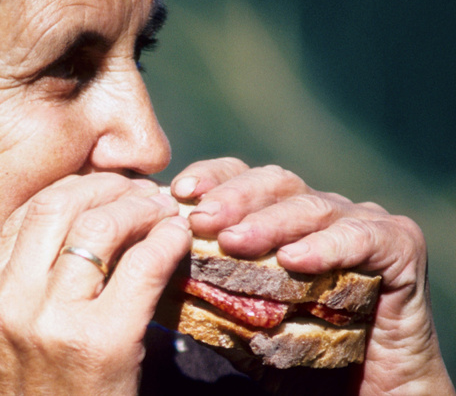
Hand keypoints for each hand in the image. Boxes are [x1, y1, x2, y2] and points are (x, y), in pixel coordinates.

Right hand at [0, 173, 190, 394]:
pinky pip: (140, 265)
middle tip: (133, 188)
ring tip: (159, 209)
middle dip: (100, 186)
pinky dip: (164, 241)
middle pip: (54, 207)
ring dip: (137, 206)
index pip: (20, 219)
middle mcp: (1, 307)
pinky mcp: (100, 343)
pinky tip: (177, 238)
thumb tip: (69, 233)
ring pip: (97, 227)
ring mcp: (47, 324)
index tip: (97, 190)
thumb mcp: (0, 350)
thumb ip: (16, 295)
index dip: (66, 191)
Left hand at [171, 158, 454, 394]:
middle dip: (233, 198)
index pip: (242, 178)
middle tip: (199, 219)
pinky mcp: (399, 245)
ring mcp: (361, 221)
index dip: (211, 178)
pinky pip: (362, 236)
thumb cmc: (298, 354)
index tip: (177, 192)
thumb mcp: (241, 320)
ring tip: (233, 241)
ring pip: (312, 205)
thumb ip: (207, 290)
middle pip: (274, 182)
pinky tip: (295, 259)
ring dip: (269, 222)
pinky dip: (327, 245)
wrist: (367, 392)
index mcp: (281, 216)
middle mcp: (320, 210)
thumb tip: (153, 272)